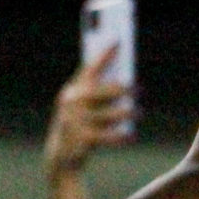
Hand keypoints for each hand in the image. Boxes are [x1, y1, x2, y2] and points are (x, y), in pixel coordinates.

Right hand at [44, 50, 134, 175]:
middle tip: (139, 89)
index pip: (90, 68)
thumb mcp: (82, 106)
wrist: (59, 156)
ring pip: (110, 114)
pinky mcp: (83, 139)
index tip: (119, 41)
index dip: (104, 54)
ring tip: (139, 113)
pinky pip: (109, 136)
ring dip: (128, 113)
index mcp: (72, 90)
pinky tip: (131, 135)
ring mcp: (77, 121)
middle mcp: (72, 103)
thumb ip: (98, 93)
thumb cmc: (78, 125)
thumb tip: (125, 80)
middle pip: (104, 90)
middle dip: (123, 89)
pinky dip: (122, 136)